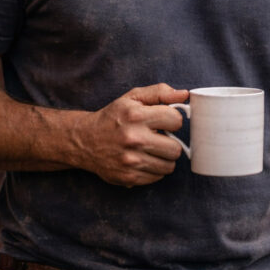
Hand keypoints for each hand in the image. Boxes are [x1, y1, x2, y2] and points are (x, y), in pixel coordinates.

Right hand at [73, 83, 188, 186]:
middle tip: (158, 138)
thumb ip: (160, 92)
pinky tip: (142, 160)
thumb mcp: (133, 98)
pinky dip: (153, 169)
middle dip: (170, 142)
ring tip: (150, 149)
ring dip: (163, 158)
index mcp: (136, 116)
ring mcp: (131, 161)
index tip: (163, 121)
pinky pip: (157, 177)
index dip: (172, 120)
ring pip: (169, 165)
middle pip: (176, 148)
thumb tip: (185, 94)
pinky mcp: (128, 177)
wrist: (84, 140)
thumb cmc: (113, 117)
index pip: (176, 120)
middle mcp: (133, 139)